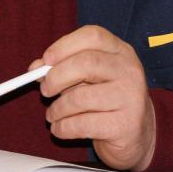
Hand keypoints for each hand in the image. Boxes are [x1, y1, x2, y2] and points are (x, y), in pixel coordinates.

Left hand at [35, 25, 155, 171]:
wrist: (137, 135)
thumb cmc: (107, 101)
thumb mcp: (88, 79)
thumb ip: (64, 68)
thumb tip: (36, 68)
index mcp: (120, 51)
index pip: (93, 36)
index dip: (65, 45)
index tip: (46, 60)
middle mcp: (129, 70)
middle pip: (86, 63)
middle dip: (57, 76)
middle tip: (45, 89)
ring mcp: (130, 98)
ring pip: (81, 97)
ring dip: (58, 108)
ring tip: (53, 114)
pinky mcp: (125, 125)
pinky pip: (83, 124)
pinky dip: (63, 127)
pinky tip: (60, 128)